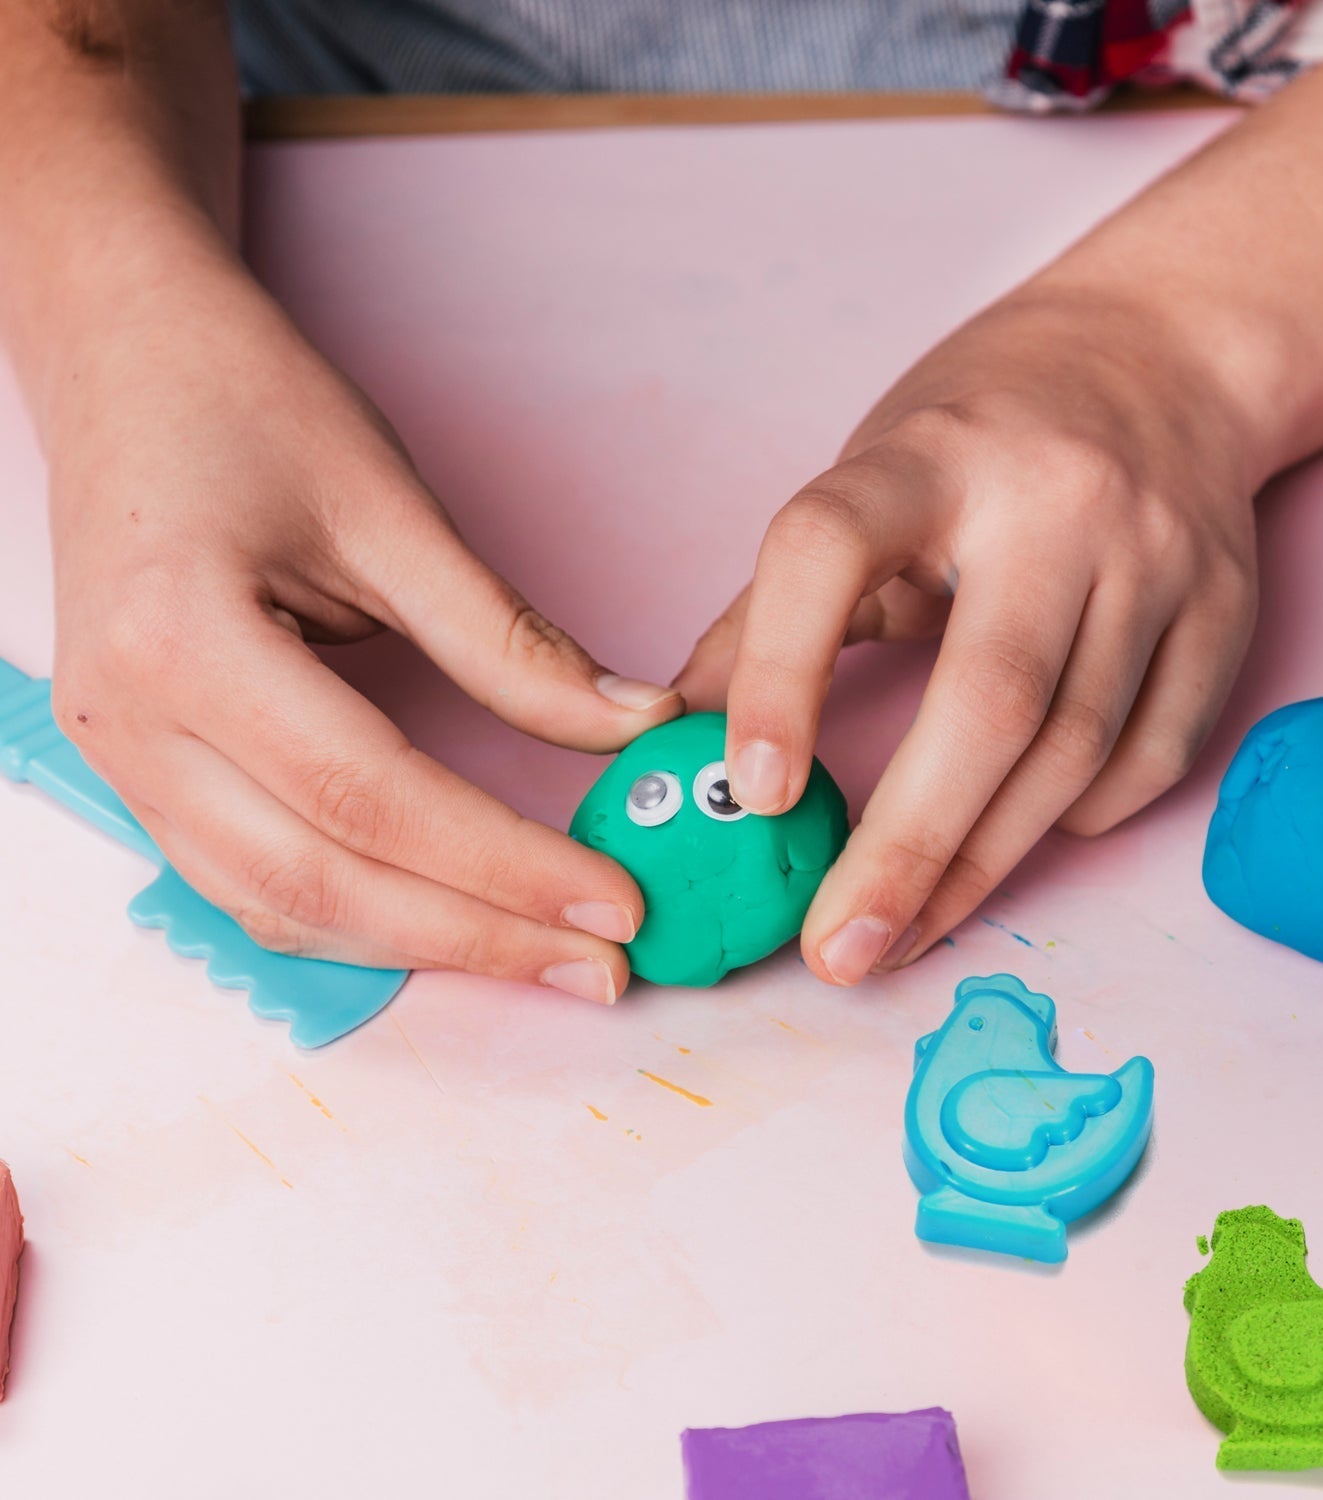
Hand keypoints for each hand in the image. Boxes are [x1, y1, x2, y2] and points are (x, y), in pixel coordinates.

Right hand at [48, 260, 679, 1003]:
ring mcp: (118, 756)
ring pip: (277, 906)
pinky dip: (354, 914)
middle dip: (476, 937)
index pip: (373, 799)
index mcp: (183, 642)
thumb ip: (508, 640)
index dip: (504, 864)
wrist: (120, 351)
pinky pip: (247, 879)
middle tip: (600, 967)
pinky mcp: (139, 765)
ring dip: (418, 945)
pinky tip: (443, 918)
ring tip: (540, 958)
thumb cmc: (244, 397)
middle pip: (320, 882)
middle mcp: (130, 723)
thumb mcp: (391, 510)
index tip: (614, 903)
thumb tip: (630, 725)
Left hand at [676, 285, 1259, 982]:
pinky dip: (1075, 819)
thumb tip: (684, 741)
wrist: (1162, 355)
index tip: (750, 792)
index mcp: (929, 454)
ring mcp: (1157, 555)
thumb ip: (772, 611)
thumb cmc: (980, 438)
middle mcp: (1055, 499)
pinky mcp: (1226, 608)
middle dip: (905, 849)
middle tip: (838, 952)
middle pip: (986, 698)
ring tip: (902, 934)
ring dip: (979, 866)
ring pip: (1072, 750)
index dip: (777, 676)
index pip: (831, 549)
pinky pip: (1150, 760)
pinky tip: (1017, 836)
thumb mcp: (863, 483)